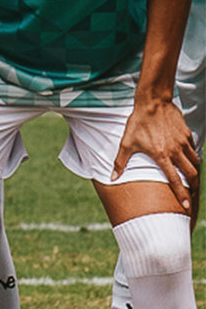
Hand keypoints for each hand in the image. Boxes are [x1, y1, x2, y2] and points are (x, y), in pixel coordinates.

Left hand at [112, 97, 199, 212]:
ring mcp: (183, 142)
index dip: (182, 195)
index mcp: (162, 155)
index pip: (175, 180)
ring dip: (195, 172)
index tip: (186, 207)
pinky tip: (189, 158)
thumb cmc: (137, 122)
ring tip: (192, 179)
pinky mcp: (187, 134)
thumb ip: (120, 161)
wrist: (152, 102)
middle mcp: (176, 151)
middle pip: (192, 174)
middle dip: (194, 188)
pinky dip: (193, 156)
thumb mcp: (126, 142)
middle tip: (193, 196)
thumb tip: (112, 177)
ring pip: (196, 162)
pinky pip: (194, 148)